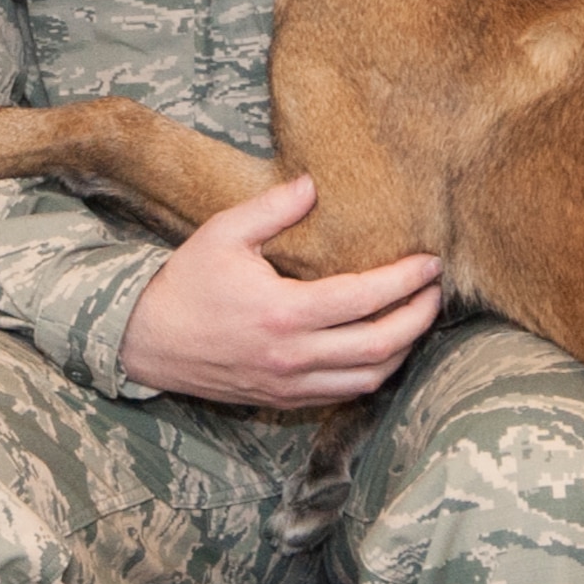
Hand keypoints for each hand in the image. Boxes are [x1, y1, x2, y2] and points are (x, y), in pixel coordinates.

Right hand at [119, 175, 442, 404]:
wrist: (146, 341)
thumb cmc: (186, 282)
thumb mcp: (223, 232)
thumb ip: (272, 208)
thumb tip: (314, 185)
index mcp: (284, 312)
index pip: (364, 299)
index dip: (405, 281)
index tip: (431, 262)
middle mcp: (293, 355)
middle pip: (380, 346)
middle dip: (419, 318)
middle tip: (437, 292)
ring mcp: (289, 383)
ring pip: (368, 379)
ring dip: (402, 350)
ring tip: (417, 318)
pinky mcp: (282, 398)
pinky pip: (343, 394)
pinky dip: (372, 373)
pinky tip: (382, 348)